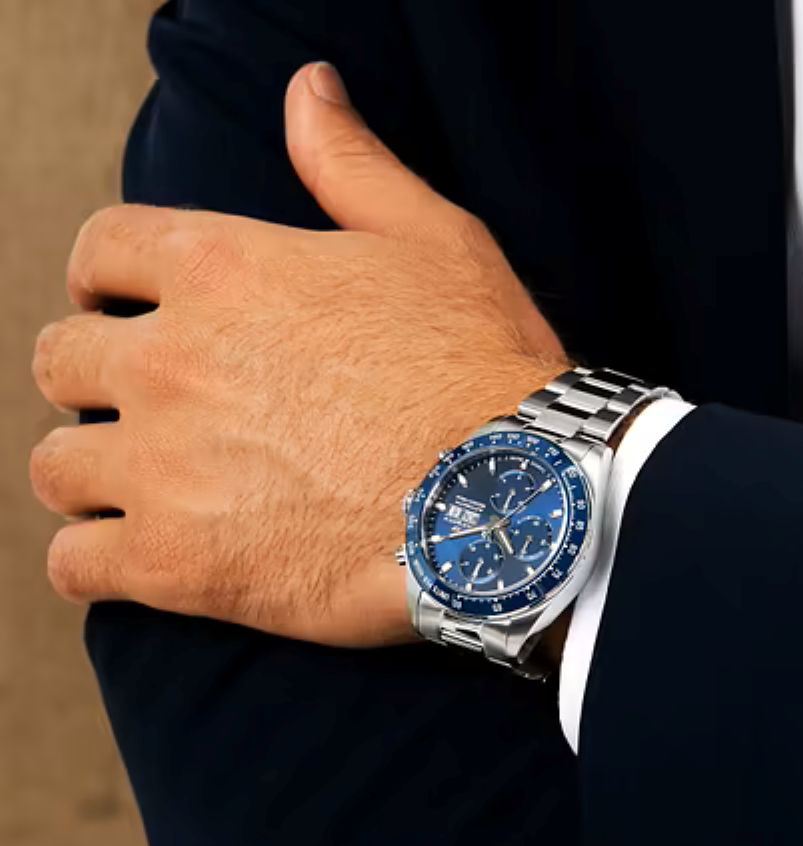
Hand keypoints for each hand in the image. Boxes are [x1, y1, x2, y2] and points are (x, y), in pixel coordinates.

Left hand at [29, 61, 567, 647]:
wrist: (510, 499)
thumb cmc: (482, 369)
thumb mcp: (433, 241)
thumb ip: (350, 163)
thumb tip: (307, 89)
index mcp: (222, 272)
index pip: (101, 253)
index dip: (106, 281)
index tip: (126, 309)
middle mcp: (173, 362)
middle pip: (63, 361)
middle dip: (96, 379)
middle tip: (150, 407)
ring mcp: (166, 468)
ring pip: (57, 467)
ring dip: (90, 471)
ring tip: (139, 488)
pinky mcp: (179, 566)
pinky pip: (76, 565)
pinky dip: (92, 562)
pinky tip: (132, 559)